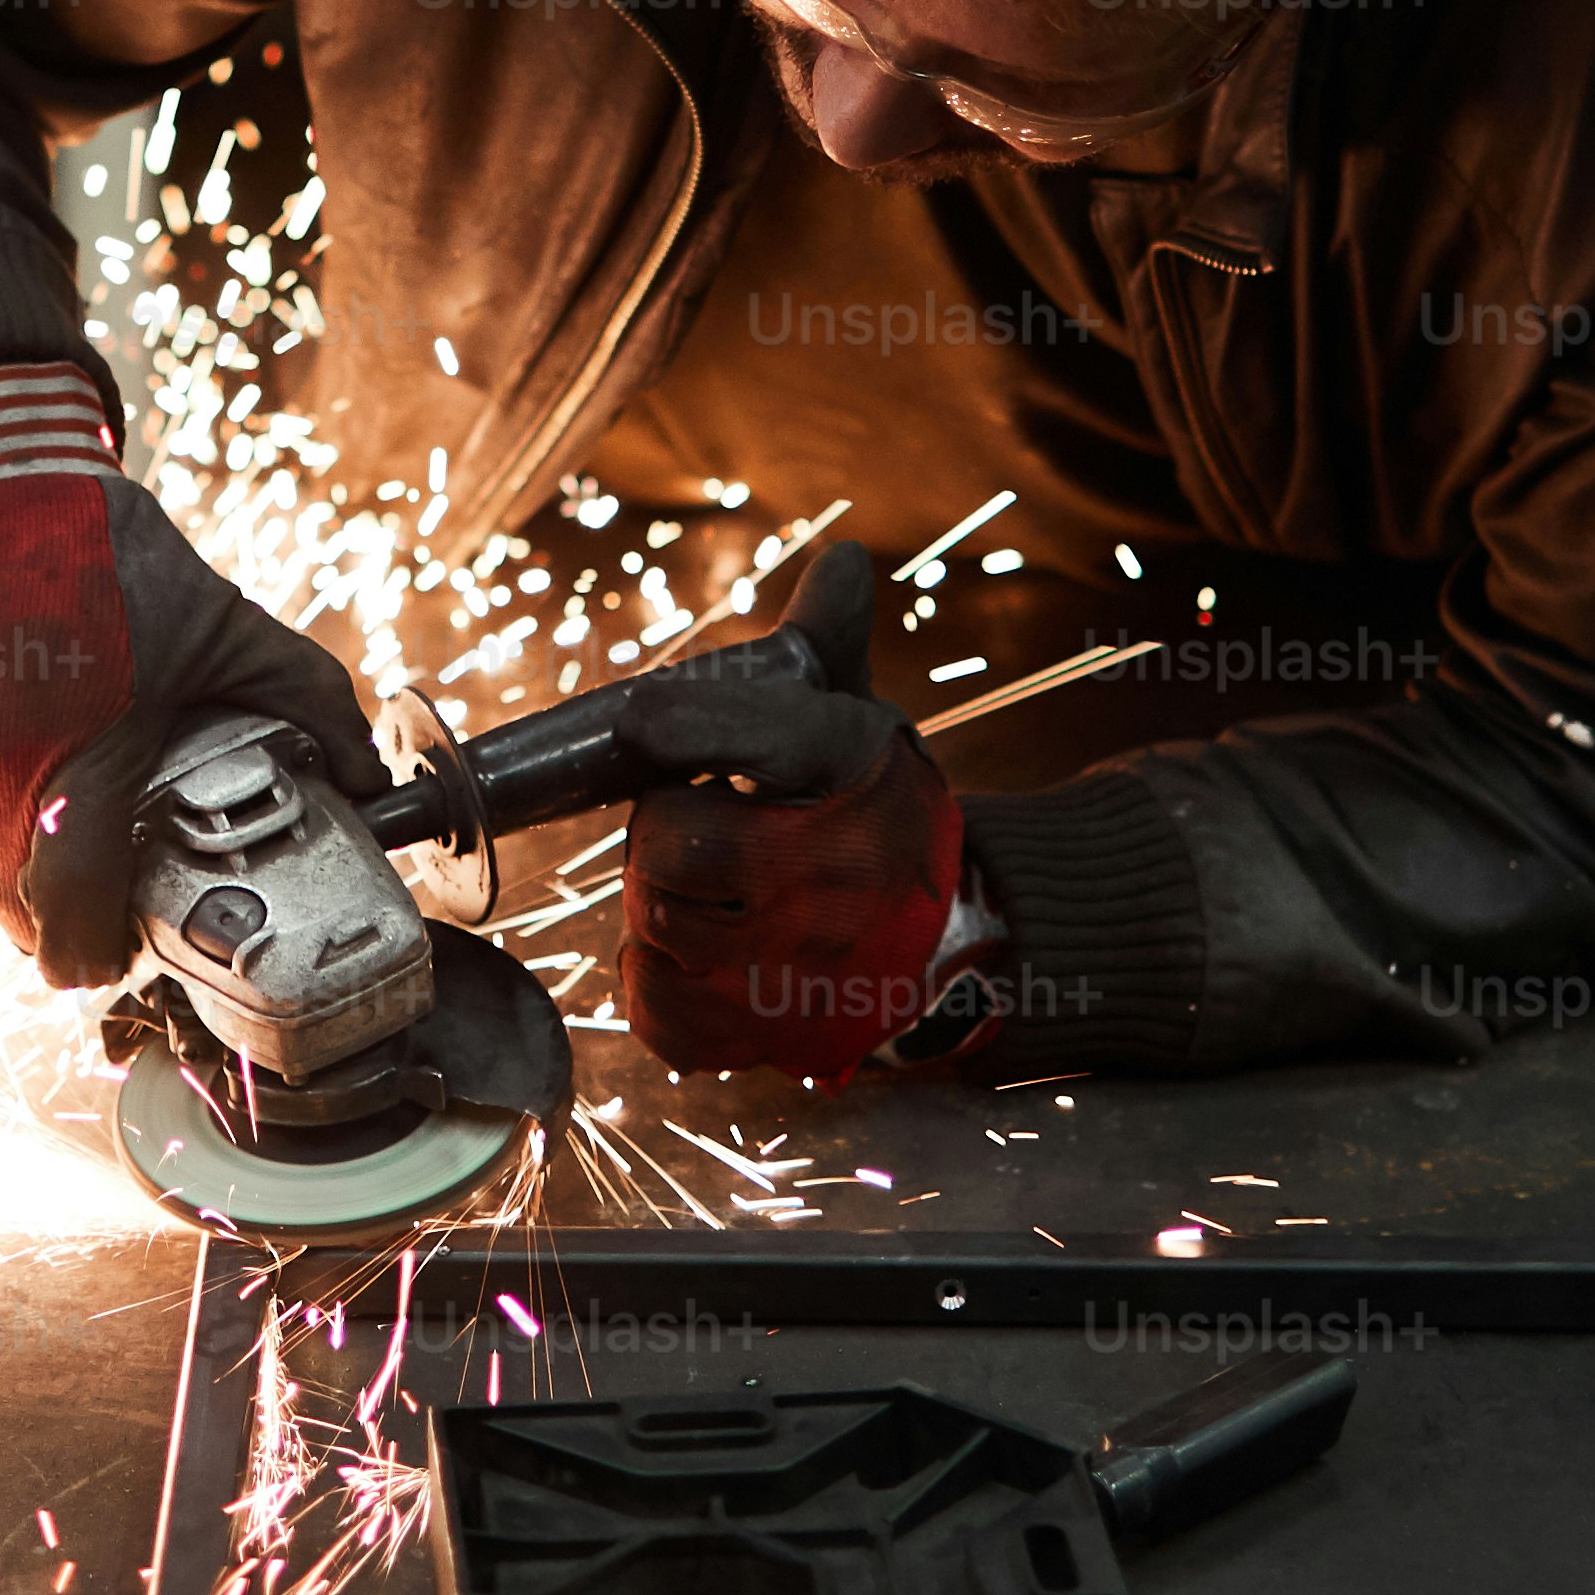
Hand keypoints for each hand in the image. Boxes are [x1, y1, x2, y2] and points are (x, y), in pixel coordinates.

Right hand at [0, 458, 377, 988]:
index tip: (111, 960)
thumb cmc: (105, 554)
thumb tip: (366, 778)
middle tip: (104, 886)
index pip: (67, 920)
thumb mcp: (226, 626)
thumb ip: (309, 704)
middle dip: (59, 910)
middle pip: (13, 904)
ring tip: (63, 816)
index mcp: (74, 766)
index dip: (93, 956)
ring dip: (12, 860)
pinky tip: (16, 758)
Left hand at [612, 543, 972, 1079]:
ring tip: (711, 889)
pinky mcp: (759, 1034)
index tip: (642, 720)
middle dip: (664, 829)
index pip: (761, 736)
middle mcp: (832, 874)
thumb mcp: (860, 723)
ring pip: (651, 923)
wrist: (953, 945)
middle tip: (700, 822)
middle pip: (668, 842)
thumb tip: (843, 559)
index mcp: (854, 771)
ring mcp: (794, 966)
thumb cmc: (876, 816)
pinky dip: (657, 980)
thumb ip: (830, 640)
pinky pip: (653, 1003)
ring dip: (657, 904)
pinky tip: (702, 952)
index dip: (688, 727)